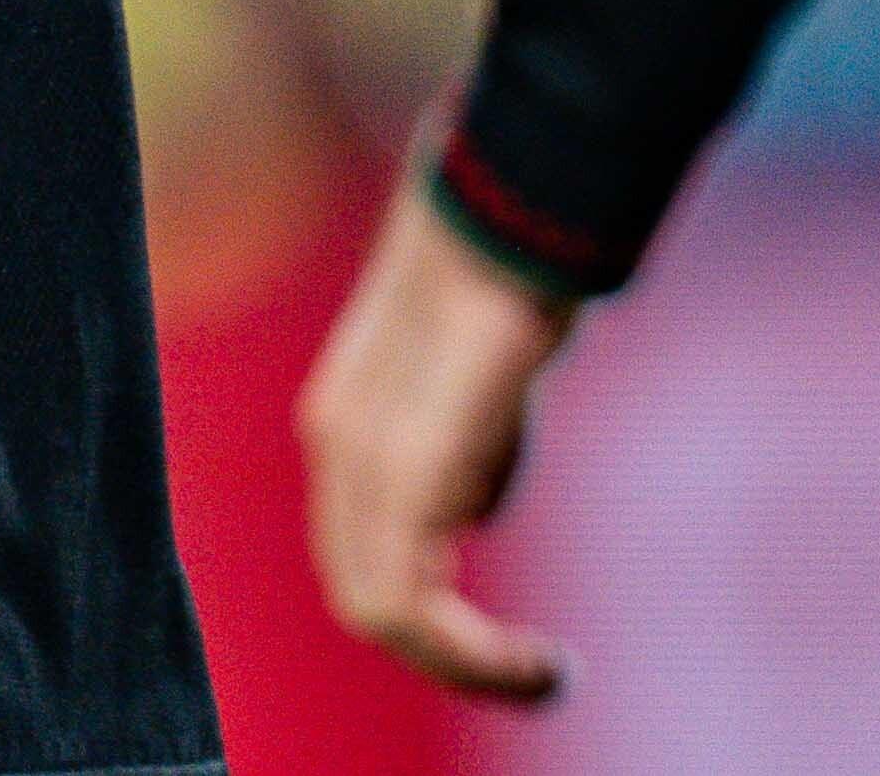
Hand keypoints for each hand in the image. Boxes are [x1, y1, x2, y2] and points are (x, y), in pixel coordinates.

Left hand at [301, 180, 581, 700]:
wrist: (516, 202)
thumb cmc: (516, 269)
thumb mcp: (484, 379)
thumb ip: (467, 445)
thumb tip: (470, 512)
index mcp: (347, 420)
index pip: (360, 548)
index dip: (427, 610)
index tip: (508, 640)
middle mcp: (336, 443)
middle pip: (361, 592)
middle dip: (448, 654)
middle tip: (531, 675)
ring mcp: (362, 456)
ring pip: (377, 612)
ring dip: (466, 667)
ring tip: (543, 677)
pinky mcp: (406, 468)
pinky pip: (409, 606)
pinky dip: (473, 655)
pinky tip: (543, 661)